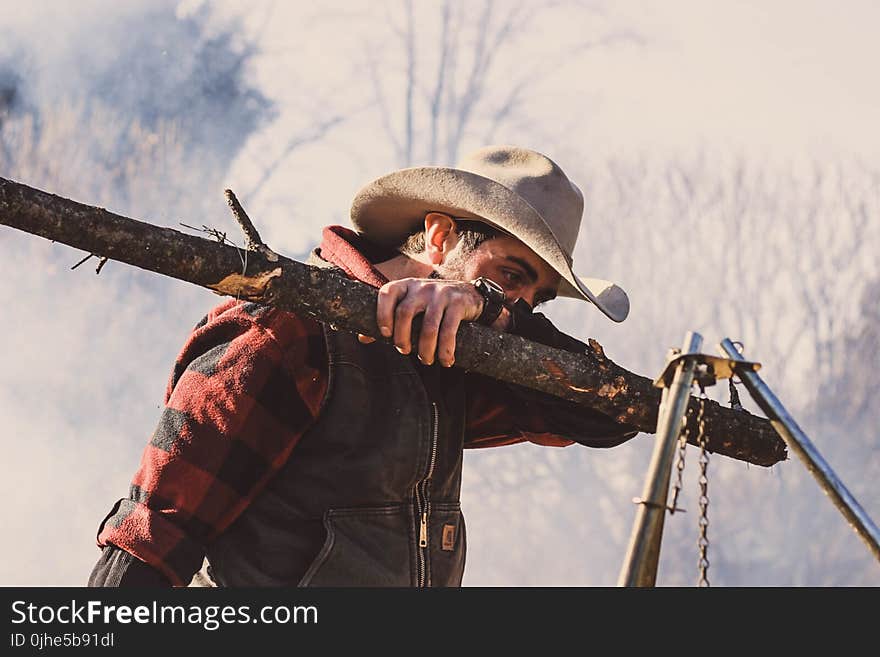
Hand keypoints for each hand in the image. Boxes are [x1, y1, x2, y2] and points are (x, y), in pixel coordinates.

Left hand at [357, 277, 507, 366]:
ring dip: (426, 349)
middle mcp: (421, 287)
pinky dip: (446, 349)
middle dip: (402, 337)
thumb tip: (362, 338)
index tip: (385, 335)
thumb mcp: (409, 306)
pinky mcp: (457, 303)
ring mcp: (440, 293)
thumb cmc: (430, 305)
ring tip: (426, 361)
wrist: (467, 294)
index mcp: (405, 286)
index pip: (387, 293)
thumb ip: (389, 318)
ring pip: (428, 326)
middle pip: (405, 312)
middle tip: (404, 352)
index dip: (382, 314)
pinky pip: (449, 330)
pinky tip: (446, 360)